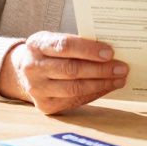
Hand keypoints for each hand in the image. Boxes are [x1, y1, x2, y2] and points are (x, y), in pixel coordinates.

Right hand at [0, 32, 127, 114]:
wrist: (25, 70)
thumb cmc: (50, 51)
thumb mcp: (56, 40)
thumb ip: (78, 44)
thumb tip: (111, 52)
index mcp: (37, 44)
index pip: (64, 46)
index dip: (88, 50)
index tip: (110, 52)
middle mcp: (33, 67)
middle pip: (71, 70)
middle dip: (100, 69)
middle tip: (121, 68)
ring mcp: (37, 89)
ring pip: (74, 88)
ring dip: (101, 84)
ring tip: (119, 79)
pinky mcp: (45, 105)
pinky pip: (74, 101)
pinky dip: (94, 94)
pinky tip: (107, 87)